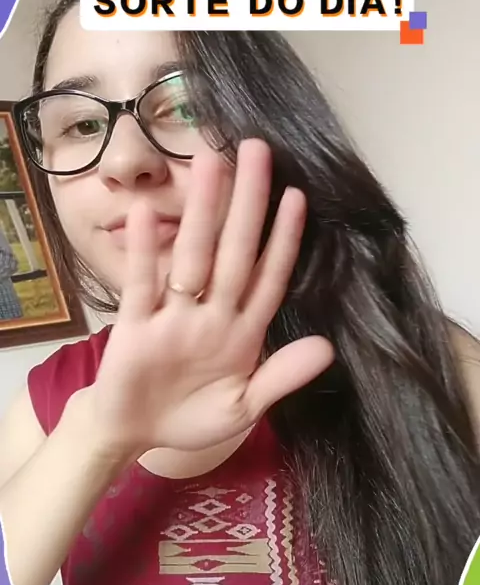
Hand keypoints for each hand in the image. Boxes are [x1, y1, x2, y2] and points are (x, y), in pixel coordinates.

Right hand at [88, 138, 333, 456]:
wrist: (132, 435)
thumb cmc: (190, 418)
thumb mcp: (242, 407)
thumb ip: (280, 377)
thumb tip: (328, 349)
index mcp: (241, 332)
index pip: (269, 277)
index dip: (284, 239)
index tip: (297, 197)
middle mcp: (210, 314)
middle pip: (234, 251)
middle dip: (248, 203)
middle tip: (257, 150)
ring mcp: (173, 316)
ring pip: (191, 255)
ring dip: (202, 211)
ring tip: (211, 162)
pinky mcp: (135, 326)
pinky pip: (141, 285)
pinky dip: (144, 252)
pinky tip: (146, 211)